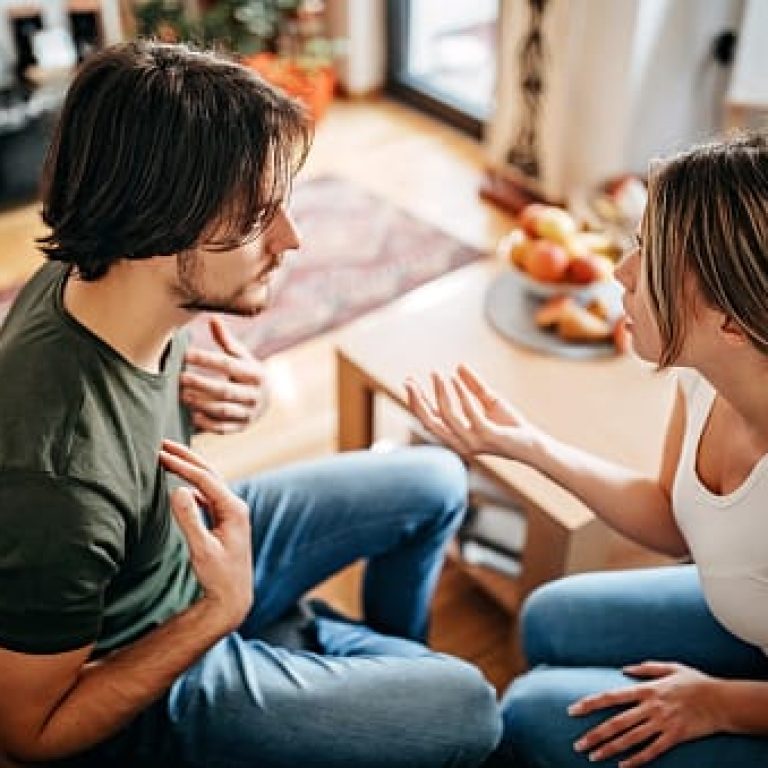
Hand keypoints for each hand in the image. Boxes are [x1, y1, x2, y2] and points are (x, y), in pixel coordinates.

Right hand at [159, 439, 252, 629]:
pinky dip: (192, 485)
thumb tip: (177, 489)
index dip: (181, 465)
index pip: (204, 479)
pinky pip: (207, 495)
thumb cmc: (218, 576)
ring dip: (189, 469)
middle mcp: (236, 506)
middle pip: (209, 473)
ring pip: (208, 483)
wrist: (233, 597)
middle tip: (162, 443)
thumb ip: (189, 519)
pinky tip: (180, 484)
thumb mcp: (201, 549)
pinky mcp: (226, 519)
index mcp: (234, 509)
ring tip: (168, 456)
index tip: (160, 454)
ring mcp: (232, 512)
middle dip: (186, 457)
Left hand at [181, 316, 268, 433]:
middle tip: (180, 378)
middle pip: (225, 389)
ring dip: (201, 403)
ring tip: (183, 395)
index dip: (206, 359)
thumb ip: (226, 341)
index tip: (186, 353)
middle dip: (201, 383)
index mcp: (256, 374)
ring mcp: (249, 413)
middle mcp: (255, 394)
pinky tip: (193, 415)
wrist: (266, 401)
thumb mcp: (242, 357)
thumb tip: (212, 318)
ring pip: (223, 409)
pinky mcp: (242, 427)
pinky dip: (208, 423)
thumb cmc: (248, 374)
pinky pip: (224, 428)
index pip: (228, 365)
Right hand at [404, 364, 537, 459]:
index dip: (417, 401)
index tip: (409, 382)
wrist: (534, 446)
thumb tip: (459, 366)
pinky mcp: (487, 435)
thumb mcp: (489, 401)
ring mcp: (473, 440)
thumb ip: (473, 386)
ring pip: (447, 416)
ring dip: (439, 393)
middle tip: (408, 381)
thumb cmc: (511, 427)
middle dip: (417, 400)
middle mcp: (460, 441)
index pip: (429, 419)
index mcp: (457, 435)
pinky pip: (469, 413)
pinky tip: (454, 379)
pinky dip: (460, 394)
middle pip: (429, 421)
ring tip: (436, 374)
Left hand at [569, 661, 723, 766]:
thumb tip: (623, 669)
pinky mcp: (675, 738)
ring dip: (609, 749)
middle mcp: (651, 707)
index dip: (590, 704)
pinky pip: (652, 751)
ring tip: (592, 757)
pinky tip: (622, 766)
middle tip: (577, 745)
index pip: (611, 697)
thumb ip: (645, 668)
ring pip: (630, 740)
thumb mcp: (670, 666)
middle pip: (616, 723)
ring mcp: (662, 724)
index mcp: (646, 689)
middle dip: (595, 734)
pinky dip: (637, 760)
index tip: (573, 710)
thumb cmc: (695, 682)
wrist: (722, 701)